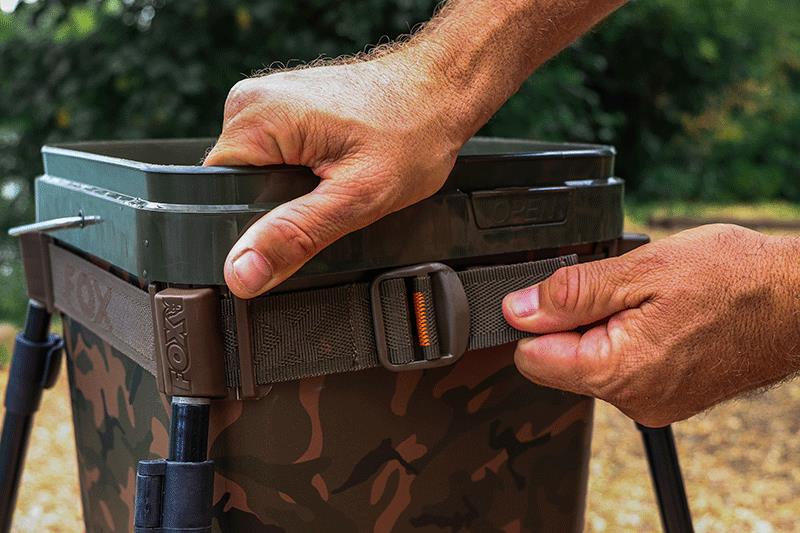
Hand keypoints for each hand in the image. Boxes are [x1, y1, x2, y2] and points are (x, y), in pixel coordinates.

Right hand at [204, 51, 464, 297]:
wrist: (441, 91)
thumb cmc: (413, 131)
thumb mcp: (357, 198)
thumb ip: (295, 235)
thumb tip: (241, 272)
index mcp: (256, 119)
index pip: (214, 194)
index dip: (248, 225)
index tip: (295, 225)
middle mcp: (251, 102)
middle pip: (236, 185)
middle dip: (278, 206)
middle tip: (331, 197)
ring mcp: (268, 100)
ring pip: (258, 174)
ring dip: (293, 190)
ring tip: (337, 177)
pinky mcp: (285, 106)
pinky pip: (275, 155)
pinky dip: (302, 171)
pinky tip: (334, 165)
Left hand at [502, 224, 799, 426]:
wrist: (798, 302)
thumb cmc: (735, 280)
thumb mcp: (641, 270)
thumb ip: (571, 294)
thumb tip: (518, 310)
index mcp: (618, 372)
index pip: (531, 358)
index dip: (534, 319)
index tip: (557, 295)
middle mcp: (632, 401)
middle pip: (560, 360)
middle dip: (576, 321)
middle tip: (622, 292)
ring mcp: (652, 403)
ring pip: (591, 362)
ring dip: (605, 327)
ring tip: (650, 304)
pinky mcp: (667, 397)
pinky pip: (623, 368)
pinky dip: (629, 339)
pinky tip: (662, 319)